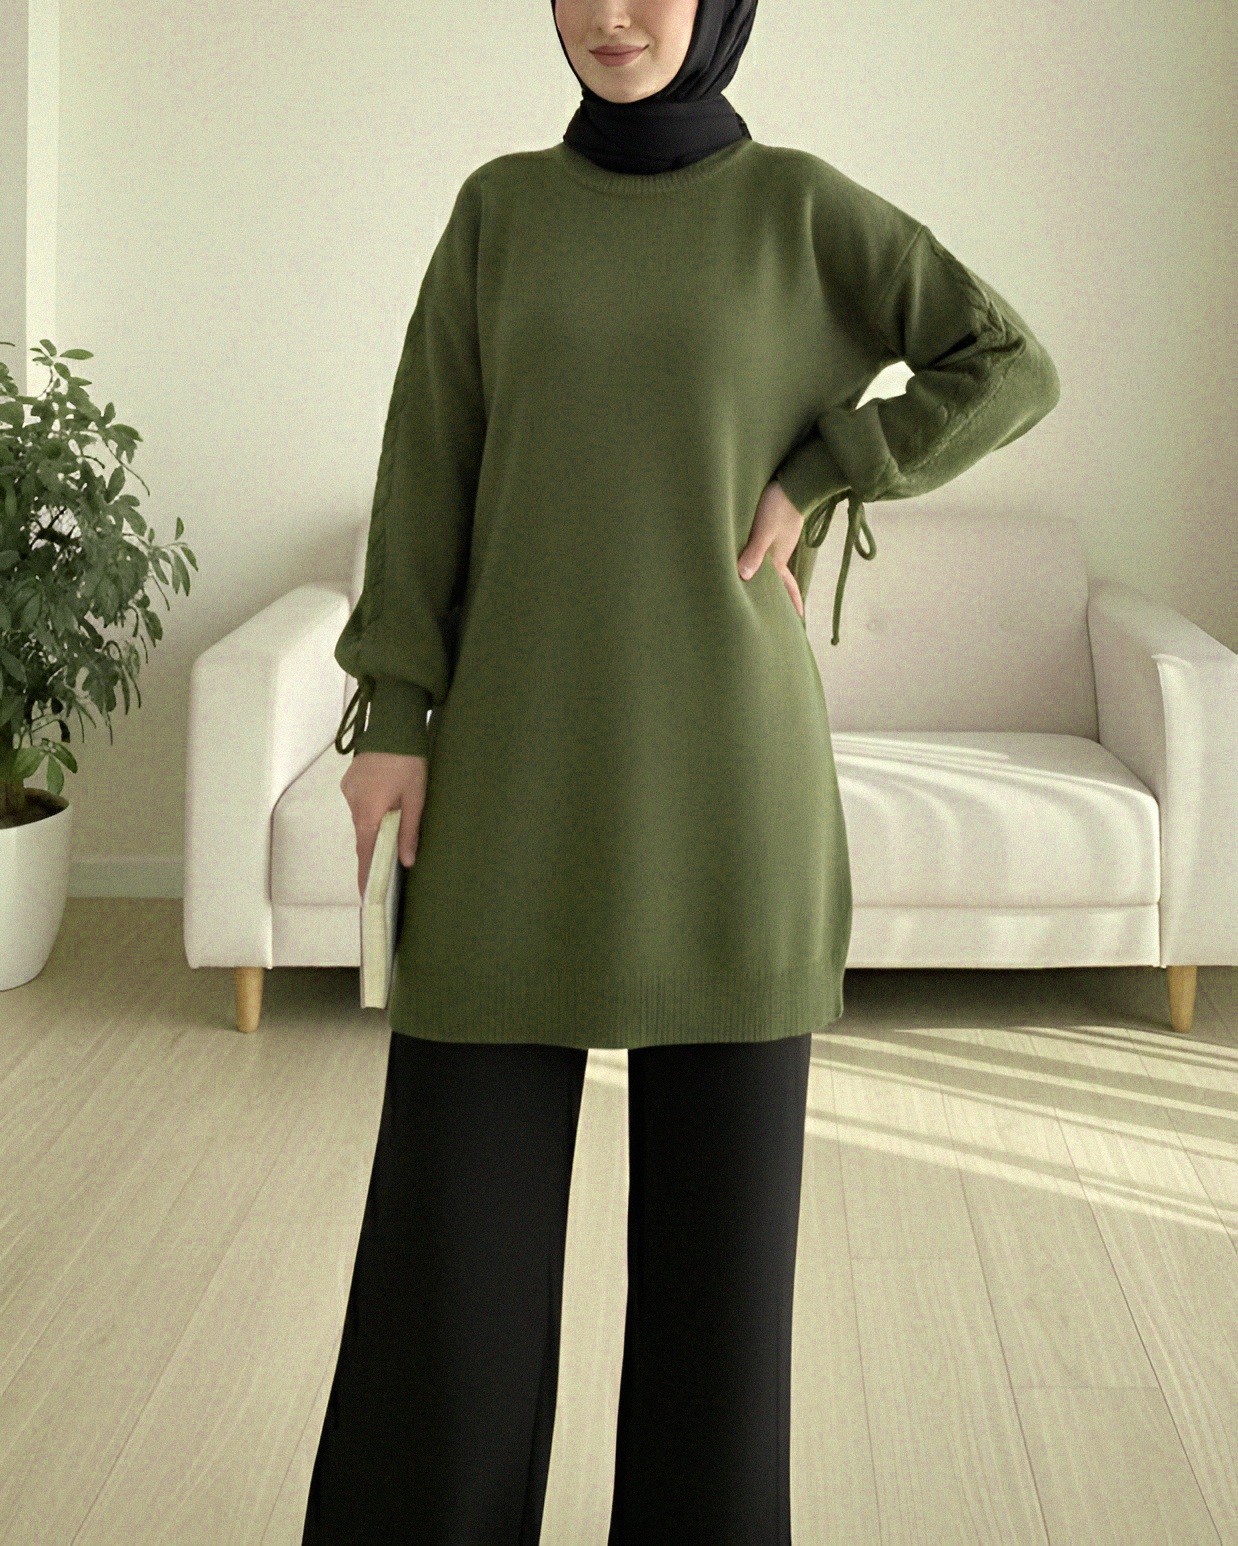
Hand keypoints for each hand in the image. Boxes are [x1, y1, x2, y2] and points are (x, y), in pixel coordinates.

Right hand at [340, 751, 427, 896]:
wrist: (392, 726)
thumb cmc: (407, 762)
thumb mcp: (415, 798)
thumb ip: (409, 831)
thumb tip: (406, 861)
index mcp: (368, 813)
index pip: (365, 853)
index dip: (365, 876)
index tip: (365, 897)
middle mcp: (353, 805)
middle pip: (363, 837)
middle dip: (373, 852)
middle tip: (385, 871)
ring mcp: (349, 793)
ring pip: (362, 820)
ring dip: (374, 828)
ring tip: (391, 833)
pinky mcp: (350, 783)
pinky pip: (360, 805)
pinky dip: (371, 812)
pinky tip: (385, 806)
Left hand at [737, 479, 805, 617]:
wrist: (793, 481)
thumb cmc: (778, 506)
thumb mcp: (764, 531)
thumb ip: (754, 552)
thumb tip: (743, 576)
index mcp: (779, 558)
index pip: (788, 587)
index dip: (792, 603)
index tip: (799, 620)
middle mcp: (780, 551)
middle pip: (780, 579)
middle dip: (780, 595)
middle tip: (778, 612)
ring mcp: (778, 539)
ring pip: (772, 564)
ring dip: (770, 577)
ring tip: (762, 589)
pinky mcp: (775, 527)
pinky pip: (768, 550)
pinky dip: (763, 560)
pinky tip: (755, 558)